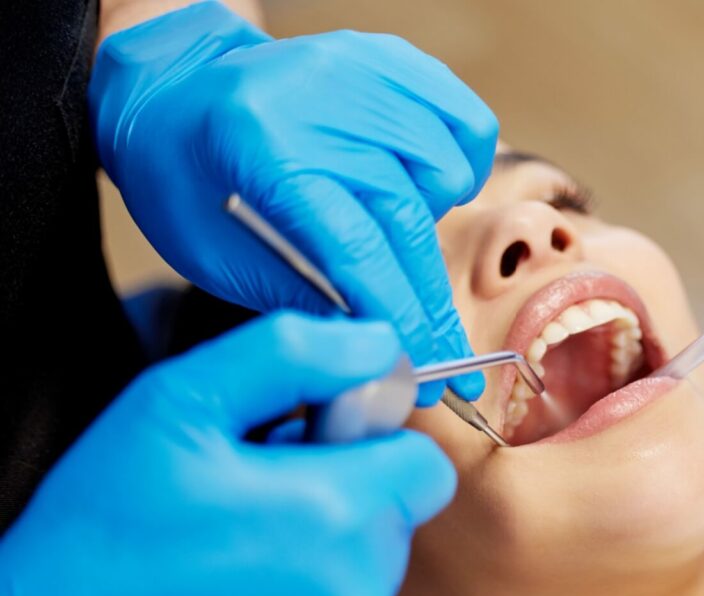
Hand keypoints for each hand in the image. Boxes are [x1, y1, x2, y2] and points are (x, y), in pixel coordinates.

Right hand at [0, 313, 454, 595]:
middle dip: (346, 491)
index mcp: (332, 512)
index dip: (376, 442)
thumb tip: (376, 342)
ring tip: (241, 545)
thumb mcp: (180, 402)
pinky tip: (241, 593)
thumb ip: (294, 355)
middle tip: (262, 492)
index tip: (317, 443)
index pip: (426, 464)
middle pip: (397, 516)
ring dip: (325, 548)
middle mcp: (352, 593)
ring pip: (371, 570)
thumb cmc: (102, 527)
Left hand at [89, 1, 496, 402]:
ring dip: (432, 226)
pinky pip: (468, 123)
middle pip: (408, 219)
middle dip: (429, 302)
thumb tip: (377, 342)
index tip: (427, 366)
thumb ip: (301, 296)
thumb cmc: (183, 174)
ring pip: (446, 174)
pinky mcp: (392, 60)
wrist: (174, 88)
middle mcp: (321, 98)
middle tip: (443, 354)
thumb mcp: (215, 255)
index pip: (358, 248)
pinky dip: (461, 168)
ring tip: (393, 238)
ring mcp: (363, 70)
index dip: (400, 315)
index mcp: (262, 146)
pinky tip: (425, 190)